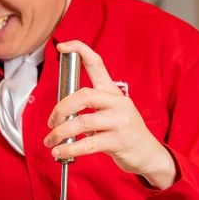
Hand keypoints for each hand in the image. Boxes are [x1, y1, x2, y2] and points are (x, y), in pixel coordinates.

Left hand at [45, 40, 176, 189]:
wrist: (148, 153)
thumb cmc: (124, 132)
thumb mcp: (111, 112)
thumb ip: (90, 107)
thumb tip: (61, 112)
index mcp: (112, 92)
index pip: (97, 63)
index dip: (79, 50)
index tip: (62, 46)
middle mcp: (117, 102)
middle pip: (83, 95)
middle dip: (60, 108)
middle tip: (51, 122)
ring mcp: (119, 121)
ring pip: (82, 122)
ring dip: (60, 133)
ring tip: (50, 140)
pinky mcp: (118, 141)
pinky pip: (87, 145)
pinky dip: (69, 149)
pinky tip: (59, 152)